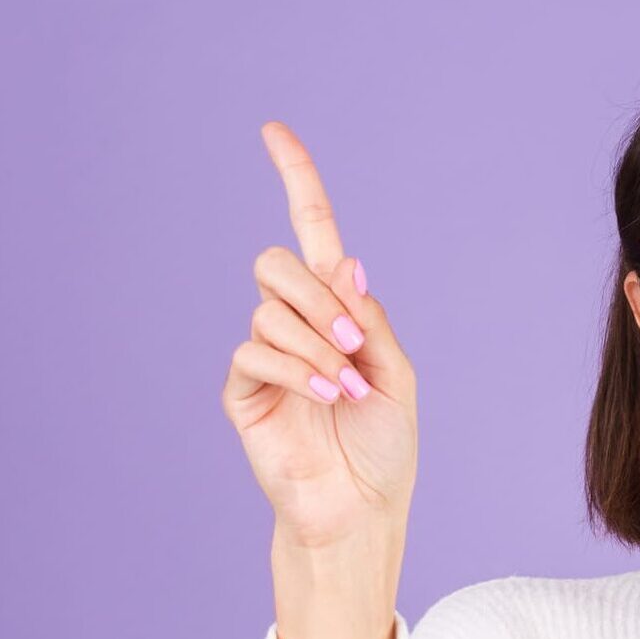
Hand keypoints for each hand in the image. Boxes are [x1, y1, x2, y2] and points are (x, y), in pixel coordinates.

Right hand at [221, 122, 418, 550]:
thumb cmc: (384, 446)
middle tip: (354, 343)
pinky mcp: (243, 389)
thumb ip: (370, 317)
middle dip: (318, 297)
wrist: (360, 507)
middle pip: (276, 263)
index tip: (274, 131)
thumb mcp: (396, 372)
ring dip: (316, 342)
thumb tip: (345, 263)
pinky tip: (325, 397)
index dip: (296, 179)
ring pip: (269, 308)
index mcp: (338, 309)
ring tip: (347, 387)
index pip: (311, 232)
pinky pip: (254, 350)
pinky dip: (297, 369)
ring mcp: (265, 354)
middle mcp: (296, 322)